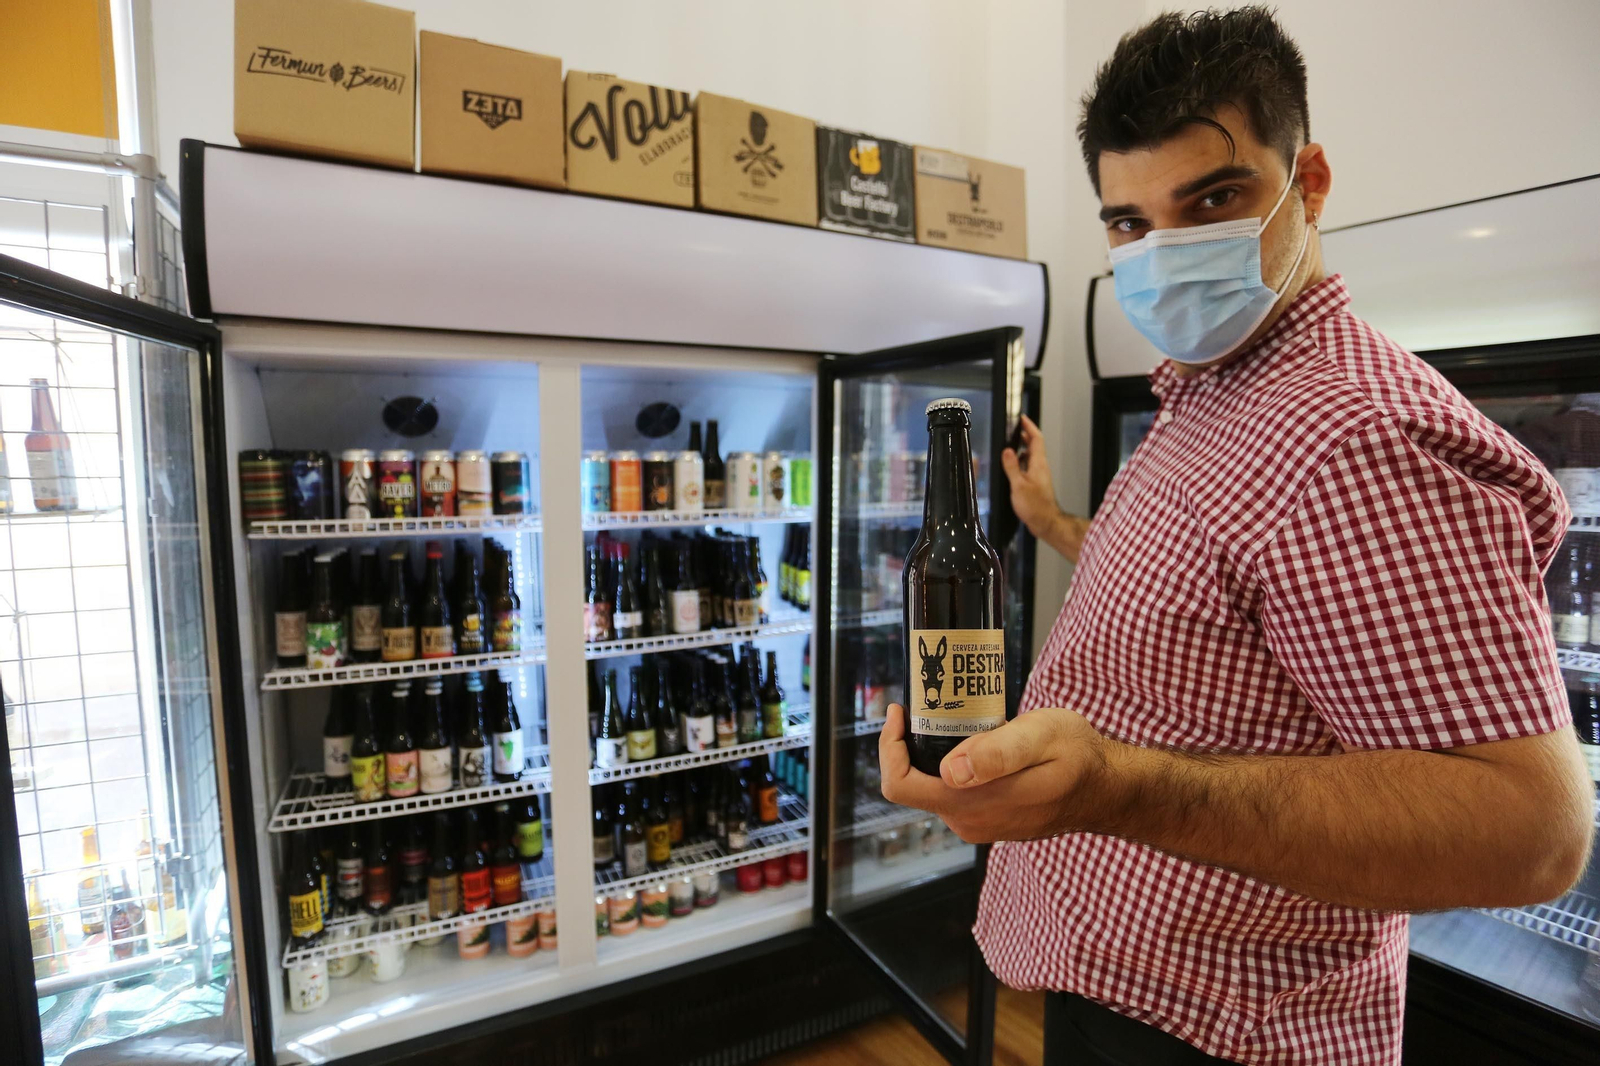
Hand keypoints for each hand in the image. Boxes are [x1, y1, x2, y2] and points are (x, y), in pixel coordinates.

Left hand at [878, 703, 1113, 842]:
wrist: (1110, 787)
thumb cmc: (1080, 756)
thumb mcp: (1042, 738)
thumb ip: (998, 753)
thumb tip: (951, 770)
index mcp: (974, 804)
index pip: (901, 785)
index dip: (889, 748)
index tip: (900, 712)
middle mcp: (970, 821)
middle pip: (913, 783)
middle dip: (910, 744)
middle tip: (927, 703)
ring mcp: (979, 823)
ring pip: (933, 787)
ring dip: (932, 753)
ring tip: (952, 716)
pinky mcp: (988, 818)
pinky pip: (954, 792)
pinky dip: (952, 765)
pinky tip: (974, 740)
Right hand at [1000, 415, 1060, 541]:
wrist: (1046, 522)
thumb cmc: (1035, 507)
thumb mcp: (1019, 485)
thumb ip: (1012, 467)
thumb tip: (1007, 451)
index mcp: (1038, 464)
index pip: (1036, 439)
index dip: (1029, 427)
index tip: (1022, 418)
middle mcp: (1041, 467)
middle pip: (1035, 445)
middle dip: (1025, 435)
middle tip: (1014, 429)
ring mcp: (1039, 475)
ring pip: (1032, 456)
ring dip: (1022, 449)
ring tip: (1010, 447)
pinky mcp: (1036, 483)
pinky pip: (1029, 466)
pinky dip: (1021, 462)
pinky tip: (1013, 467)